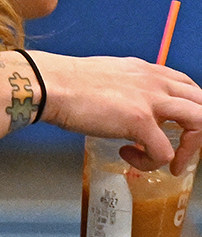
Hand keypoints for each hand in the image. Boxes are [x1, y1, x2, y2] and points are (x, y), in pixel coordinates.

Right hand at [30, 52, 201, 173]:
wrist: (49, 84)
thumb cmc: (64, 82)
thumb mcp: (106, 75)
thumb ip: (124, 88)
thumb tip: (123, 106)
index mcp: (148, 71)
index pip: (190, 88)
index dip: (189, 112)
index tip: (176, 129)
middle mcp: (156, 82)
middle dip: (196, 134)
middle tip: (180, 152)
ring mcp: (151, 100)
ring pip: (200, 123)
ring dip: (189, 150)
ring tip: (171, 165)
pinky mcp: (139, 120)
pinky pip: (164, 152)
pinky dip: (151, 163)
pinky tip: (129, 156)